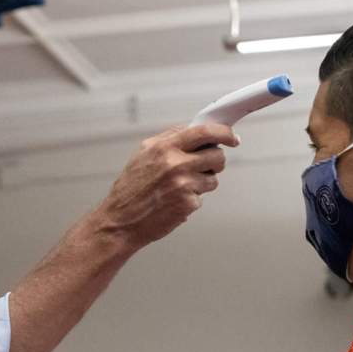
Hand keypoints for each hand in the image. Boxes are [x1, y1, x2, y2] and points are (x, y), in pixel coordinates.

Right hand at [96, 124, 238, 248]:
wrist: (120, 221)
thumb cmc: (131, 189)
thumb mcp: (143, 154)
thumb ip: (169, 139)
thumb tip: (195, 130)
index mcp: (164, 147)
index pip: (204, 131)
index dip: (223, 132)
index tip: (232, 137)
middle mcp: (174, 163)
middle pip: (217, 155)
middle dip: (215, 162)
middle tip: (205, 167)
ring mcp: (183, 184)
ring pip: (213, 178)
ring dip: (202, 183)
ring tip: (180, 188)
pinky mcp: (187, 203)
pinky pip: (202, 197)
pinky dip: (191, 200)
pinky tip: (174, 202)